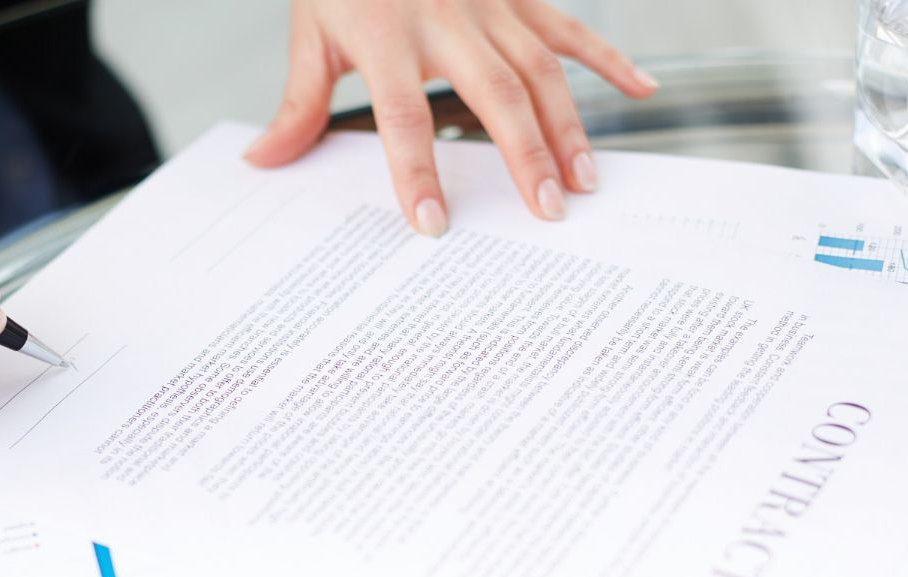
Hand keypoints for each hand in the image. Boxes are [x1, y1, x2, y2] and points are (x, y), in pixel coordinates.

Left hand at [247, 0, 656, 232]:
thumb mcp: (312, 31)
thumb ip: (297, 104)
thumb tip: (266, 161)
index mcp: (387, 33)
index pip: (405, 115)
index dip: (418, 172)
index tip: (432, 223)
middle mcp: (447, 14)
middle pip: (495, 93)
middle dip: (526, 155)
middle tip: (546, 210)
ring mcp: (490, 0)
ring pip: (541, 66)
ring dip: (568, 125)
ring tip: (584, 180)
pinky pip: (570, 25)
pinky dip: (608, 57)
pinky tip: (641, 88)